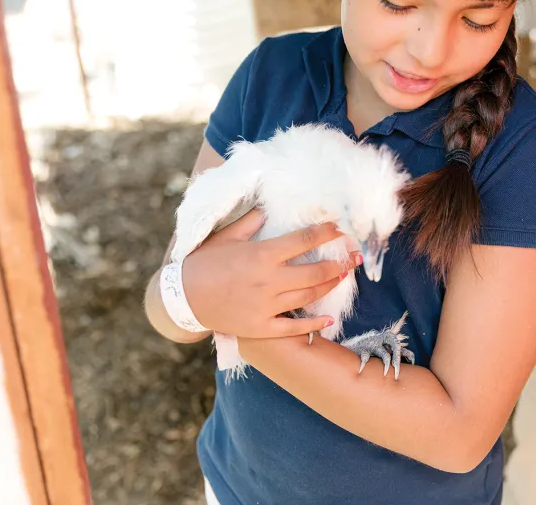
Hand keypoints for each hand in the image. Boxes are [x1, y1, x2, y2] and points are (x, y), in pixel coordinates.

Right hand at [180, 209, 358, 338]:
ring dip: (329, 286)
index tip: (339, 228)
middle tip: (353, 258)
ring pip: (308, 296)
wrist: (182, 298)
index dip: (324, 232)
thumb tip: (267, 208)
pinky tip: (329, 320)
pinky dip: (312, 324)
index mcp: (262, 254)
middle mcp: (268, 280)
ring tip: (342, 278)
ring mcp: (266, 306)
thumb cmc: (204, 262)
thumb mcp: (226, 237)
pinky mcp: (261, 327)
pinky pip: (292, 327)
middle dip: (337, 264)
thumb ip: (250, 222)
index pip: (303, 240)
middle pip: (313, 272)